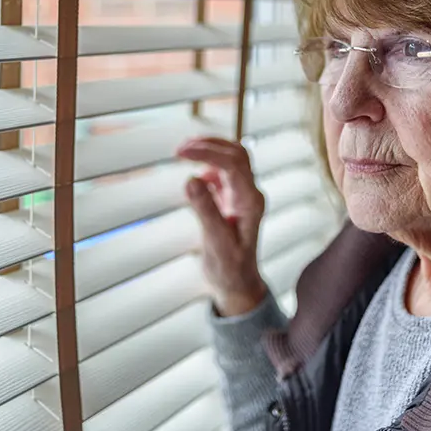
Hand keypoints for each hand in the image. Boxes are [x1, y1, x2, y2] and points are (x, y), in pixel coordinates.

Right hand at [177, 137, 267, 316]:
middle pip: (237, 154)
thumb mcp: (214, 242)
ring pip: (232, 159)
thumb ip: (205, 210)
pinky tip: (195, 172)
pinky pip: (225, 171)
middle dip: (209, 145)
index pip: (233, 164)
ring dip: (210, 150)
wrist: (237, 284)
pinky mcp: (233, 198)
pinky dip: (209, 163)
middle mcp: (250, 194)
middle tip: (180, 148)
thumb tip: (191, 179)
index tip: (181, 152)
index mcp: (250, 202)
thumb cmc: (229, 268)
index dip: (207, 152)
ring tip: (184, 151)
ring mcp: (243, 195)